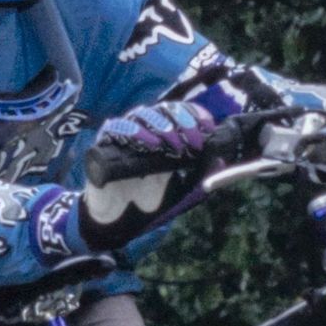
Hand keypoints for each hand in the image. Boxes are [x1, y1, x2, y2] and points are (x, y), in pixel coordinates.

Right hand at [76, 101, 217, 251]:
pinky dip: (133, 131)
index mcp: (162, 132)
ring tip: (172, 145)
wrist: (117, 215)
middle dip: (182, 122)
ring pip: (142, 115)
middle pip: (163, 110)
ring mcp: (123, 133)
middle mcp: (144, 127)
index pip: (180, 111)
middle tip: (194, 141)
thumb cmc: (146, 196)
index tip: (208, 127)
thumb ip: (196, 174)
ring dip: (160, 126)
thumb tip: (221, 161)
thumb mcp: (178, 184)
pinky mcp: (105, 142)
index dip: (195, 114)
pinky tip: (149, 144)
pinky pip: (117, 127)